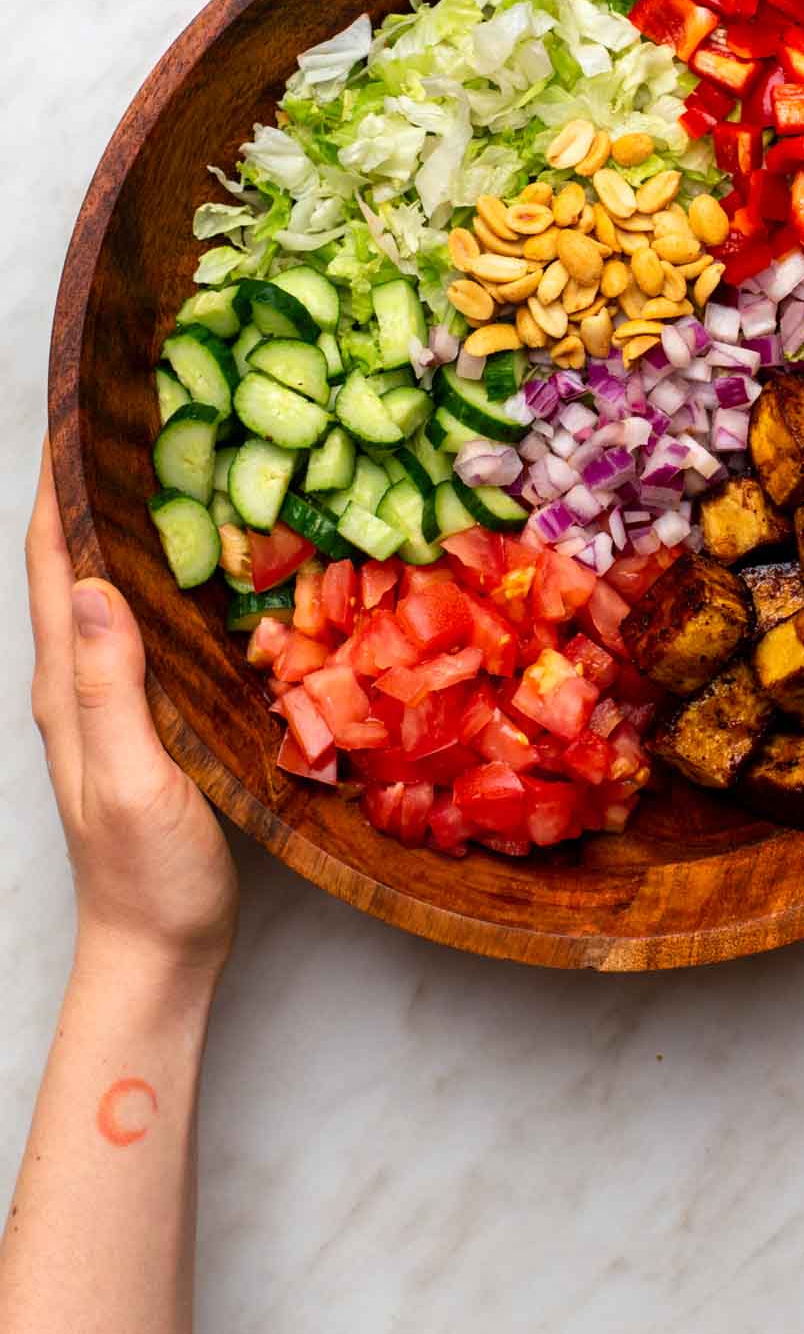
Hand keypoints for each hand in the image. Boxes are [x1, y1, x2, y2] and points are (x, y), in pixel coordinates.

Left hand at [26, 442, 237, 977]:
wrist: (158, 951)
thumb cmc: (149, 877)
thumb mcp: (134, 781)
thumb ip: (109, 687)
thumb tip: (88, 584)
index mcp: (66, 688)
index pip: (48, 564)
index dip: (57, 485)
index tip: (80, 414)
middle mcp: (75, 684)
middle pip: (66, 563)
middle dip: (85, 484)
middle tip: (131, 418)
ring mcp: (105, 702)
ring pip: (101, 589)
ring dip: (117, 524)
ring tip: (159, 466)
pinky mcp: (141, 718)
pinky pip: (137, 625)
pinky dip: (153, 575)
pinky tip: (192, 563)